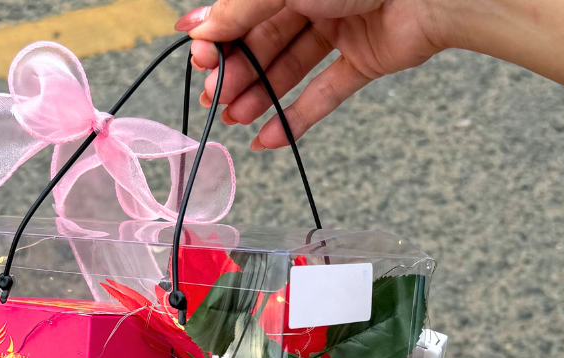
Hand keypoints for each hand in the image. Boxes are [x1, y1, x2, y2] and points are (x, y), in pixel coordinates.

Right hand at [175, 0, 448, 150]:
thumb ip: (242, 10)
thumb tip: (202, 29)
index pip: (245, 9)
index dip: (220, 35)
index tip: (199, 59)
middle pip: (265, 41)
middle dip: (237, 71)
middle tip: (214, 97)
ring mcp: (341, 29)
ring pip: (290, 69)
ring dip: (260, 97)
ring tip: (235, 119)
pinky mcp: (364, 60)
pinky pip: (325, 92)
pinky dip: (298, 118)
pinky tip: (268, 139)